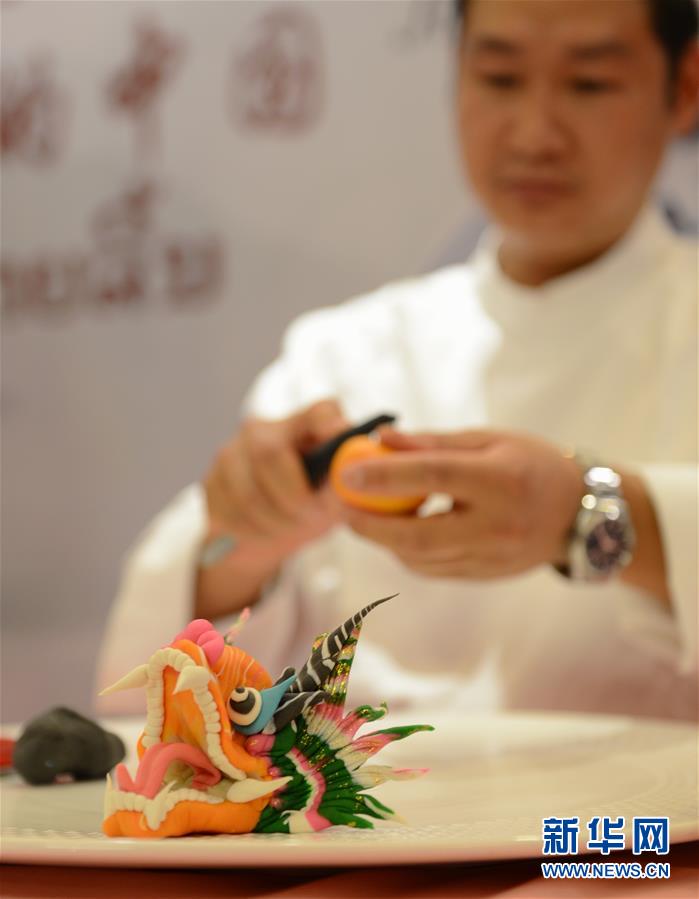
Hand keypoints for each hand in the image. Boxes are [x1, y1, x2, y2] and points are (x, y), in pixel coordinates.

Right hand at [196, 399, 348, 617]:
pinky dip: (253, 532)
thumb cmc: (311, 503)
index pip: (319, 412)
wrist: (268, 532)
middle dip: (294, 495)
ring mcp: (230, 454)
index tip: (338, 440)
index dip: (329, 424)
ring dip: (276, 521)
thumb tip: (346, 486)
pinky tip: (267, 533)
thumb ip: (342, 486)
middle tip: (312, 517)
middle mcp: (263, 429)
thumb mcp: (333, 495)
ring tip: (293, 529)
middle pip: (270, 453)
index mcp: (304, 425)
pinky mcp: (211, 483)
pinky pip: (229, 513)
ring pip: (248, 491)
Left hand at [337, 428, 582, 579]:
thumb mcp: (489, 439)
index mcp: (501, 481)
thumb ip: (433, 443)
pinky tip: (398, 533)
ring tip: (367, 517)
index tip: (347, 474)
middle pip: (419, 535)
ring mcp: (494, 558)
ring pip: (422, 558)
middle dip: (371, 526)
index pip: (434, 477)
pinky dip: (408, 553)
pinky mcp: (488, 576)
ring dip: (385, 540)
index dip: (385, 476)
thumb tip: (381, 440)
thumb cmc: (531, 463)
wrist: (580, 513)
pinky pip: (435, 570)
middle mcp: (498, 525)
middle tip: (343, 510)